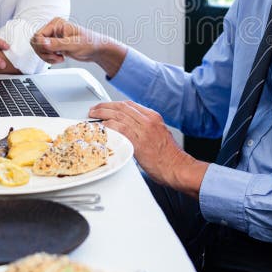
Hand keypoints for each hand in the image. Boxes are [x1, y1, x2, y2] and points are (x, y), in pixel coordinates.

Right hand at [31, 18, 126, 76]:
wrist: (97, 50)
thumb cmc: (89, 43)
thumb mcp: (73, 45)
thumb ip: (56, 44)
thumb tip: (42, 43)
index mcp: (56, 23)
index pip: (38, 36)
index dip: (42, 47)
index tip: (53, 53)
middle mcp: (53, 28)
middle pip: (36, 43)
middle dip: (44, 53)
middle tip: (57, 56)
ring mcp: (53, 37)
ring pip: (38, 49)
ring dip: (47, 57)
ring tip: (59, 58)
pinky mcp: (54, 45)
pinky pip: (44, 53)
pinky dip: (49, 59)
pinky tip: (60, 58)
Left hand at [89, 100, 207, 197]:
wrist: (178, 167)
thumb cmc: (170, 156)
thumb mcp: (160, 134)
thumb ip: (146, 129)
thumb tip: (131, 130)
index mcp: (153, 117)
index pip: (130, 105)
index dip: (114, 104)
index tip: (106, 106)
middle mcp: (148, 121)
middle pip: (121, 107)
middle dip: (105, 106)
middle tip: (95, 109)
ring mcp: (143, 130)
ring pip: (118, 116)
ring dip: (102, 114)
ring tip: (93, 116)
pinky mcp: (138, 142)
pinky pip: (119, 130)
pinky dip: (108, 127)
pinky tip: (101, 127)